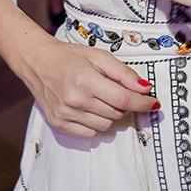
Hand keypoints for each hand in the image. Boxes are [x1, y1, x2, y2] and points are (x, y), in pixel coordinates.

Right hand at [18, 36, 156, 138]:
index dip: (142, 103)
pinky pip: (90, 134)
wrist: (36, 62)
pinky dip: (96, 123)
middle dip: (124, 104)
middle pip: (117, 113)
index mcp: (86, 80)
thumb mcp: (99, 56)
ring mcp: (66, 114)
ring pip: (106, 125)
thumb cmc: (69, 57)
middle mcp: (75, 100)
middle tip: (115, 90)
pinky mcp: (59, 124)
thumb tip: (145, 88)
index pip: (123, 99)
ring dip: (110, 114)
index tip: (154, 103)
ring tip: (100, 98)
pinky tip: (90, 108)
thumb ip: (123, 73)